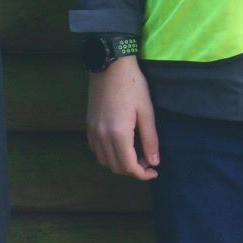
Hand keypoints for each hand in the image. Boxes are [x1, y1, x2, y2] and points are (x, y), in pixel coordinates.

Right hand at [86, 57, 158, 180]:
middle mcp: (101, 137)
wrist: (110, 68)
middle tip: (148, 162)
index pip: (128, 166)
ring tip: (137, 154)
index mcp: (118, 134)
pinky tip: (122, 146)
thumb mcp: (147, 111)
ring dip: (120, 163)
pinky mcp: (88, 126)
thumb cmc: (133, 86)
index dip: (142, 174)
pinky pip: (97, 150)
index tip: (154, 172)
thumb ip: (150, 138)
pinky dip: (109, 155)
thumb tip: (154, 162)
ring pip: (104, 160)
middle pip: (115, 167)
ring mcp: (92, 132)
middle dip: (133, 170)